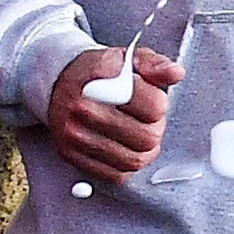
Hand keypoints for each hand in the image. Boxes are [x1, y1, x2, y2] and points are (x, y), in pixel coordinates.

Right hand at [44, 43, 181, 181]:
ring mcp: (74, 135)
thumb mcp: (128, 59)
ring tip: (140, 133)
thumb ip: (154, 64)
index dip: (160, 104)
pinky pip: (116, 174)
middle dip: (156, 129)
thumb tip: (175, 73)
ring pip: (134, 160)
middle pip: (147, 137)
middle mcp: (83, 109)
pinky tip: (125, 148)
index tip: (153, 99)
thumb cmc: (98, 73)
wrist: (58, 83)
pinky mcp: (72, 155)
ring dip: (145, 150)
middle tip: (149, 120)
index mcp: (100, 80)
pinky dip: (127, 165)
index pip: (153, 106)